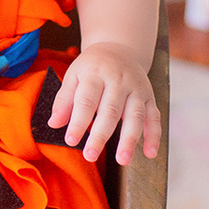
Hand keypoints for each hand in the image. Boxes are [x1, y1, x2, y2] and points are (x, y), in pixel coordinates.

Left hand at [46, 41, 161, 165]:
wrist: (119, 49)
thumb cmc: (92, 67)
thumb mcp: (74, 75)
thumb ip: (64, 100)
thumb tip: (54, 124)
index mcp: (96, 74)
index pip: (86, 100)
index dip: (78, 121)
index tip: (70, 140)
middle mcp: (119, 80)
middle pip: (110, 110)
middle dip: (100, 135)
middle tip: (90, 155)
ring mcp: (137, 89)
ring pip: (135, 115)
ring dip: (130, 139)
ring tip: (123, 160)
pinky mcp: (150, 97)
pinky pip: (154, 117)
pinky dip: (154, 136)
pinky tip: (150, 153)